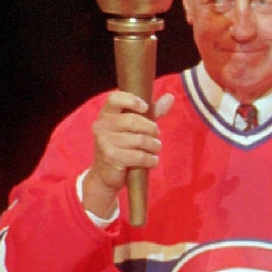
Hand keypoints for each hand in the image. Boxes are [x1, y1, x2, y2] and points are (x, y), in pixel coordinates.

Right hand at [82, 91, 174, 217]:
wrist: (105, 175)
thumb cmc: (123, 147)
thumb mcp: (136, 127)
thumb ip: (152, 112)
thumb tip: (170, 97)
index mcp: (106, 114)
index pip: (115, 98)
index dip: (132, 100)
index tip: (146, 108)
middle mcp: (102, 125)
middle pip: (134, 120)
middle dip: (151, 129)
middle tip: (157, 135)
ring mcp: (105, 141)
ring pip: (140, 140)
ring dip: (154, 146)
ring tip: (155, 149)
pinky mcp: (111, 157)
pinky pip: (139, 156)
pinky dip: (150, 160)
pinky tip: (152, 161)